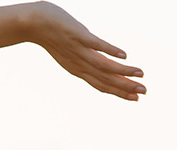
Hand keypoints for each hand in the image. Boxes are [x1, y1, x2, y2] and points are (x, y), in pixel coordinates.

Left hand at [25, 2, 144, 99]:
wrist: (32, 23)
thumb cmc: (52, 34)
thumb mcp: (69, 51)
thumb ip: (84, 58)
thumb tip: (95, 60)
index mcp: (78, 69)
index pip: (102, 85)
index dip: (119, 92)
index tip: (136, 99)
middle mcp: (80, 64)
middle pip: (106, 79)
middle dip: (126, 86)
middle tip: (144, 92)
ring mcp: (79, 50)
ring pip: (104, 65)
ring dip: (123, 71)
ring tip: (140, 73)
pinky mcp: (78, 35)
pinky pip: (96, 45)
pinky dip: (110, 51)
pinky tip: (124, 55)